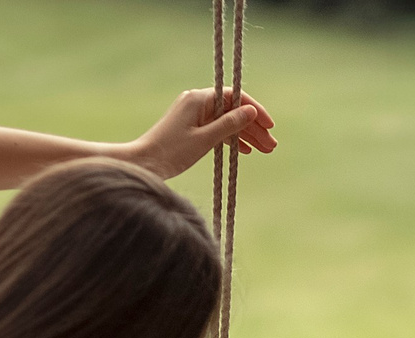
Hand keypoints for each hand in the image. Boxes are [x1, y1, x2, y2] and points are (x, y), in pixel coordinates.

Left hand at [126, 88, 275, 179]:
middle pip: (233, 110)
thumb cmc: (171, 152)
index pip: (235, 97)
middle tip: (271, 145)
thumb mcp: (205, 140)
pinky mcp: (191, 128)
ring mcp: (193, 115)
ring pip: (227, 121)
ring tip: (264, 151)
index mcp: (199, 99)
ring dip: (246, 136)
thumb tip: (250, 112)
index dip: (254, 110)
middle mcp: (197, 102)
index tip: (270, 126)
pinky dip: (231, 139)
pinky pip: (217, 129)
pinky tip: (244, 151)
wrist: (143, 163)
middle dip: (253, 127)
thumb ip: (229, 125)